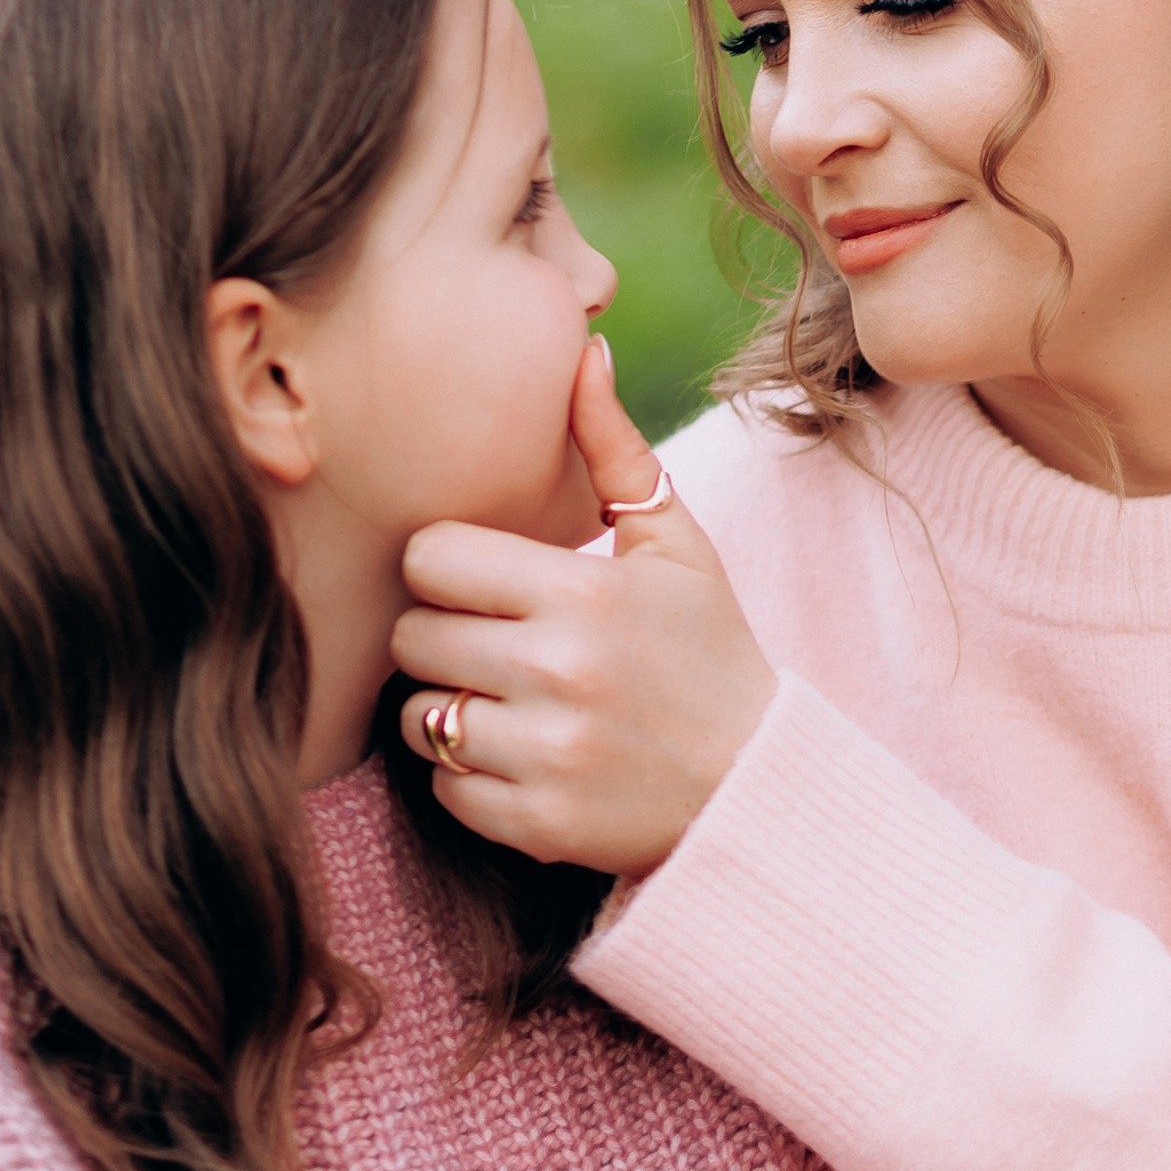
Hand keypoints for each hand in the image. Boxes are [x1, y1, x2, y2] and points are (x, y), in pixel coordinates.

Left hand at [394, 339, 777, 877]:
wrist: (758, 787)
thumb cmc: (708, 651)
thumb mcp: (678, 546)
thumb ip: (614, 450)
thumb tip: (582, 347)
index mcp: (585, 591)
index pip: (431, 557)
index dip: (449, 568)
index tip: (487, 585)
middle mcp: (561, 670)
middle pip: (412, 636)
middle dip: (443, 639)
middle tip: (496, 648)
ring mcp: (548, 752)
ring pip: (419, 717)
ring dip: (448, 711)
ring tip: (507, 706)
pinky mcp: (538, 823)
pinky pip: (444, 788)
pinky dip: (470, 779)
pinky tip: (524, 760)